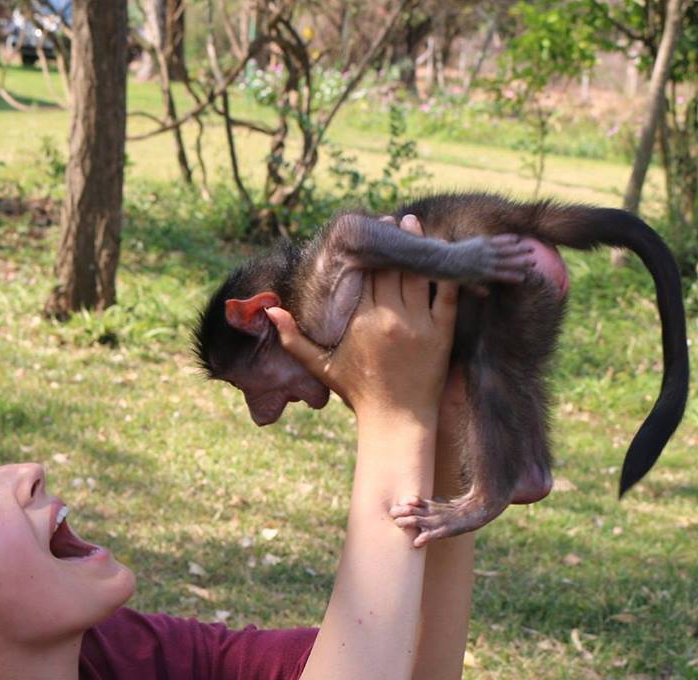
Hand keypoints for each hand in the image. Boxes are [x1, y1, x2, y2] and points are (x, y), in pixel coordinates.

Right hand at [267, 215, 458, 421]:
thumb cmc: (356, 393)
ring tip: (410, 223)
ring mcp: (417, 325)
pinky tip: (441, 251)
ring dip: (414, 245)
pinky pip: (445, 293)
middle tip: (386, 220)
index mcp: (357, 322)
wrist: (396, 422)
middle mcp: (387, 319)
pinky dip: (444, 271)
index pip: (360, 275)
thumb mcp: (320, 366)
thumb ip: (294, 338)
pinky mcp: (441, 333)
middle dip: (387, 241)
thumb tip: (270, 309)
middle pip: (387, 268)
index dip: (362, 252)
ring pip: (416, 273)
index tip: (362, 235)